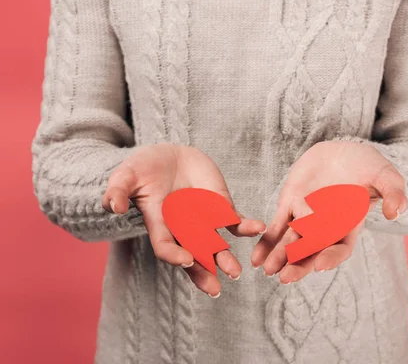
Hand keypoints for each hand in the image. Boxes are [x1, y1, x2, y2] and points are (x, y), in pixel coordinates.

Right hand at [102, 143, 265, 296]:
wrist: (168, 156)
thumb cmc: (143, 168)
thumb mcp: (126, 175)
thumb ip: (118, 190)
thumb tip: (112, 207)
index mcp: (160, 223)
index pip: (166, 246)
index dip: (174, 255)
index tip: (186, 260)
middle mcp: (183, 227)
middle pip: (194, 255)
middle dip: (203, 272)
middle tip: (214, 290)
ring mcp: (203, 219)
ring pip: (217, 245)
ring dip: (226, 258)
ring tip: (236, 272)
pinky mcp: (220, 207)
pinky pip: (235, 221)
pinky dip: (246, 226)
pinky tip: (257, 229)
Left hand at [251, 140, 407, 283]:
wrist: (342, 151)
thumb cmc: (367, 165)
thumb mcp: (384, 175)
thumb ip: (393, 192)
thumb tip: (398, 211)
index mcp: (348, 225)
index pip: (341, 248)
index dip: (331, 257)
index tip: (320, 265)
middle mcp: (326, 227)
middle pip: (312, 252)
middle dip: (298, 265)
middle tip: (285, 278)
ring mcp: (306, 218)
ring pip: (290, 242)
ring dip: (279, 257)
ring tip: (267, 270)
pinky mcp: (289, 205)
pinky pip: (276, 226)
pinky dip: (266, 241)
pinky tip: (255, 258)